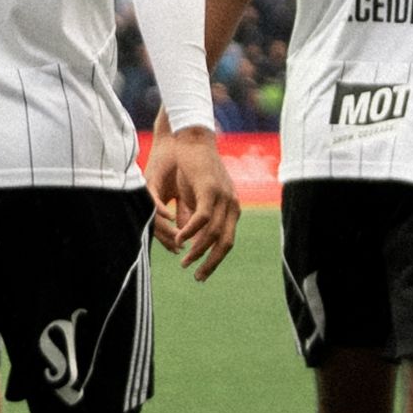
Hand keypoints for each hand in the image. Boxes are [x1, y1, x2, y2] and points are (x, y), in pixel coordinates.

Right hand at [146, 126, 238, 278]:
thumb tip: (187, 239)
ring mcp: (224, 196)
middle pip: (225, 243)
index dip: (213, 259)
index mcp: (228, 207)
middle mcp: (231, 204)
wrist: (187, 135)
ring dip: (198, 250)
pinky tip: (180, 239)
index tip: (200, 273)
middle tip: (197, 277)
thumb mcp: (186, 195)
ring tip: (184, 262)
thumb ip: (187, 215)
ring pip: (214, 233)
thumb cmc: (184, 163)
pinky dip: (192, 231)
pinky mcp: (211, 189)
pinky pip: (204, 218)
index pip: (225, 240)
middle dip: (211, 263)